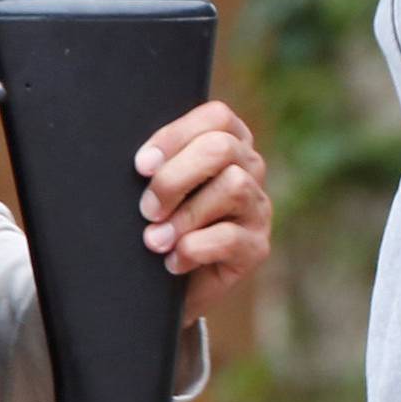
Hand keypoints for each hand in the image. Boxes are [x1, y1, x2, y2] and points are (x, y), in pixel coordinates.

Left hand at [135, 101, 272, 318]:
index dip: (176, 136)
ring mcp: (258, 208)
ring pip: (233, 186)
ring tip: (155, 240)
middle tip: (147, 208)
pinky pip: (230, 237)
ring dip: (184, 216)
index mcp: (229, 143)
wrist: (166, 284)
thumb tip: (144, 161)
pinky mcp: (257, 247)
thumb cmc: (158, 223)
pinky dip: (192, 249)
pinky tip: (173, 261)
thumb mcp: (156, 186)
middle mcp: (250, 170)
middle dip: (174, 178)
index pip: (217, 117)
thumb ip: (158, 163)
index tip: (142, 166)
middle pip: (222, 149)